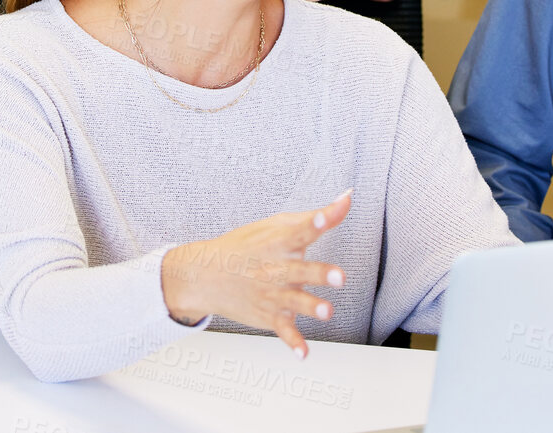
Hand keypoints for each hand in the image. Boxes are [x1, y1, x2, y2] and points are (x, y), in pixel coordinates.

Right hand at [161, 190, 351, 359]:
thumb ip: (312, 217)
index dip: (318, 220)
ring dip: (311, 306)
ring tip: (326, 311)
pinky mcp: (271, 315)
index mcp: (280, 242)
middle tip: (338, 276)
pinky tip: (304, 354)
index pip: (303, 229)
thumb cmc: (246, 247)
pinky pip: (284, 331)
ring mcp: (274, 294)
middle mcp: (278, 268)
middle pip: (302, 270)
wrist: (207, 275)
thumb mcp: (274, 225)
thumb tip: (345, 199)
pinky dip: (293, 343)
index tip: (331, 213)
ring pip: (296, 301)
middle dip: (320, 273)